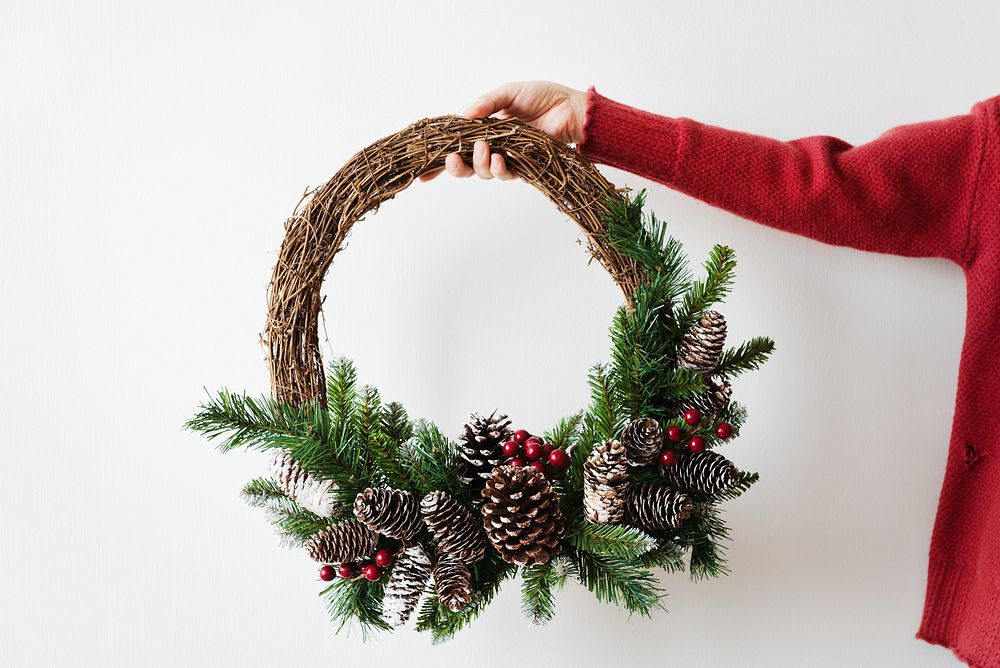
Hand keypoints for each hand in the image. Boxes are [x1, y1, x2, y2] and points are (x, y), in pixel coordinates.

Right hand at [419, 80, 586, 182]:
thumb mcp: (508, 92)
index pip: (456, 145)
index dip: (439, 161)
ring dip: (477, 164)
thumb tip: (461, 116)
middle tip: (451, 160)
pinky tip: (498, 160)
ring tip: (482, 150)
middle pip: (464, 165)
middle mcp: (492, 145)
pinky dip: (498, 169)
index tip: (423, 174)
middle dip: (453, 167)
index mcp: (483, 128)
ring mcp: (507, 157)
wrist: (570, 108)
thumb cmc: (542, 96)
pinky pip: (505, 174)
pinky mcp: (523, 167)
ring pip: (482, 172)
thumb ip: (484, 104)